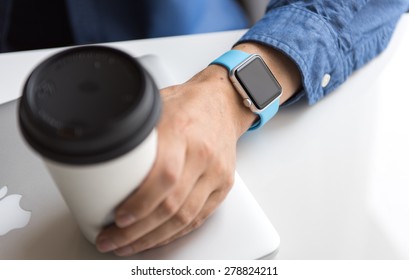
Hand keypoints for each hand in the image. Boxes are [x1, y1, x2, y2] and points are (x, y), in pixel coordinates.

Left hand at [95, 42, 300, 255]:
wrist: (222, 103)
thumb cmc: (188, 104)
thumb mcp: (156, 107)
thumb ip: (136, 134)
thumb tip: (103, 157)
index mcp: (182, 131)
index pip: (164, 175)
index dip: (140, 203)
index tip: (118, 218)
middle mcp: (202, 154)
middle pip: (172, 204)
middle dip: (138, 230)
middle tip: (112, 240)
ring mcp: (216, 172)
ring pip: (185, 217)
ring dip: (154, 238)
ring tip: (129, 245)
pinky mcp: (223, 185)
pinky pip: (199, 217)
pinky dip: (175, 233)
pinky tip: (157, 238)